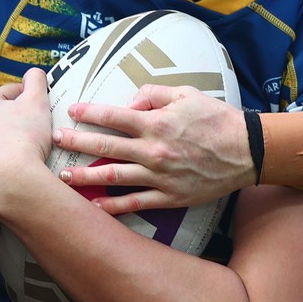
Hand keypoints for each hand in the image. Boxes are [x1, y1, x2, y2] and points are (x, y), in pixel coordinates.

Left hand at [0, 69, 53, 212]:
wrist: (9, 182)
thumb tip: (34, 73)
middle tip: (37, 129)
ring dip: (8, 143)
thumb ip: (36, 80)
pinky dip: (2, 163)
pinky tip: (16, 168)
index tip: (41, 106)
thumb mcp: (37, 101)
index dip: (29, 96)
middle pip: (0, 117)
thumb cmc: (23, 139)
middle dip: (17, 121)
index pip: (10, 92)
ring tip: (28, 151)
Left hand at [52, 85, 253, 213]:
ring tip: (64, 177)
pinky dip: (113, 207)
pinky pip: (135, 203)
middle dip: (77, 143)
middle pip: (105, 147)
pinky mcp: (169, 197)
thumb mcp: (186, 94)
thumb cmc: (217, 119)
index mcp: (156, 123)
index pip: (113, 116)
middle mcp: (153, 151)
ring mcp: (159, 177)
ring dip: (86, 177)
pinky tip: (93, 207)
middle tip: (55, 141)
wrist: (247, 151)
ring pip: (114, 177)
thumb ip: (153, 94)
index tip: (71, 111)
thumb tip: (130, 102)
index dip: (89, 112)